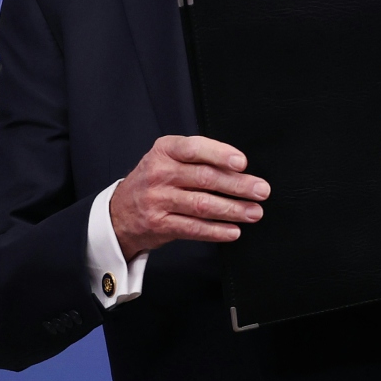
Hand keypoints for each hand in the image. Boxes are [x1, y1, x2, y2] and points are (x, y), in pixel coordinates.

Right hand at [108, 135, 268, 260]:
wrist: (119, 211)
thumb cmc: (156, 180)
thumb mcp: (168, 158)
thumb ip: (199, 158)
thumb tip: (241, 169)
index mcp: (165, 150)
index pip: (194, 149)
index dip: (220, 155)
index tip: (242, 163)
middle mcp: (159, 173)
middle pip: (204, 178)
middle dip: (238, 185)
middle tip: (261, 190)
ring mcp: (158, 200)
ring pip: (202, 205)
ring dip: (233, 210)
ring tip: (254, 212)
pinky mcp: (159, 224)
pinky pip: (193, 228)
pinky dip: (216, 231)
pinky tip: (233, 231)